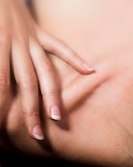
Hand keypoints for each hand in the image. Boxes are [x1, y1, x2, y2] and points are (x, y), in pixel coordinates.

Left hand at [0, 0, 93, 140]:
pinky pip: (59, 46)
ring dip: (52, 95)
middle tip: (36, 135)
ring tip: (57, 117)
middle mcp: (18, 42)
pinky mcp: (38, 30)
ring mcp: (31, 36)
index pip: (2, 83)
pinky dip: (75, 58)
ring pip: (45, 70)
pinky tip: (90, 71)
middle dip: (31, 110)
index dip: (3, 107)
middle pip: (28, 82)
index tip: (3, 129)